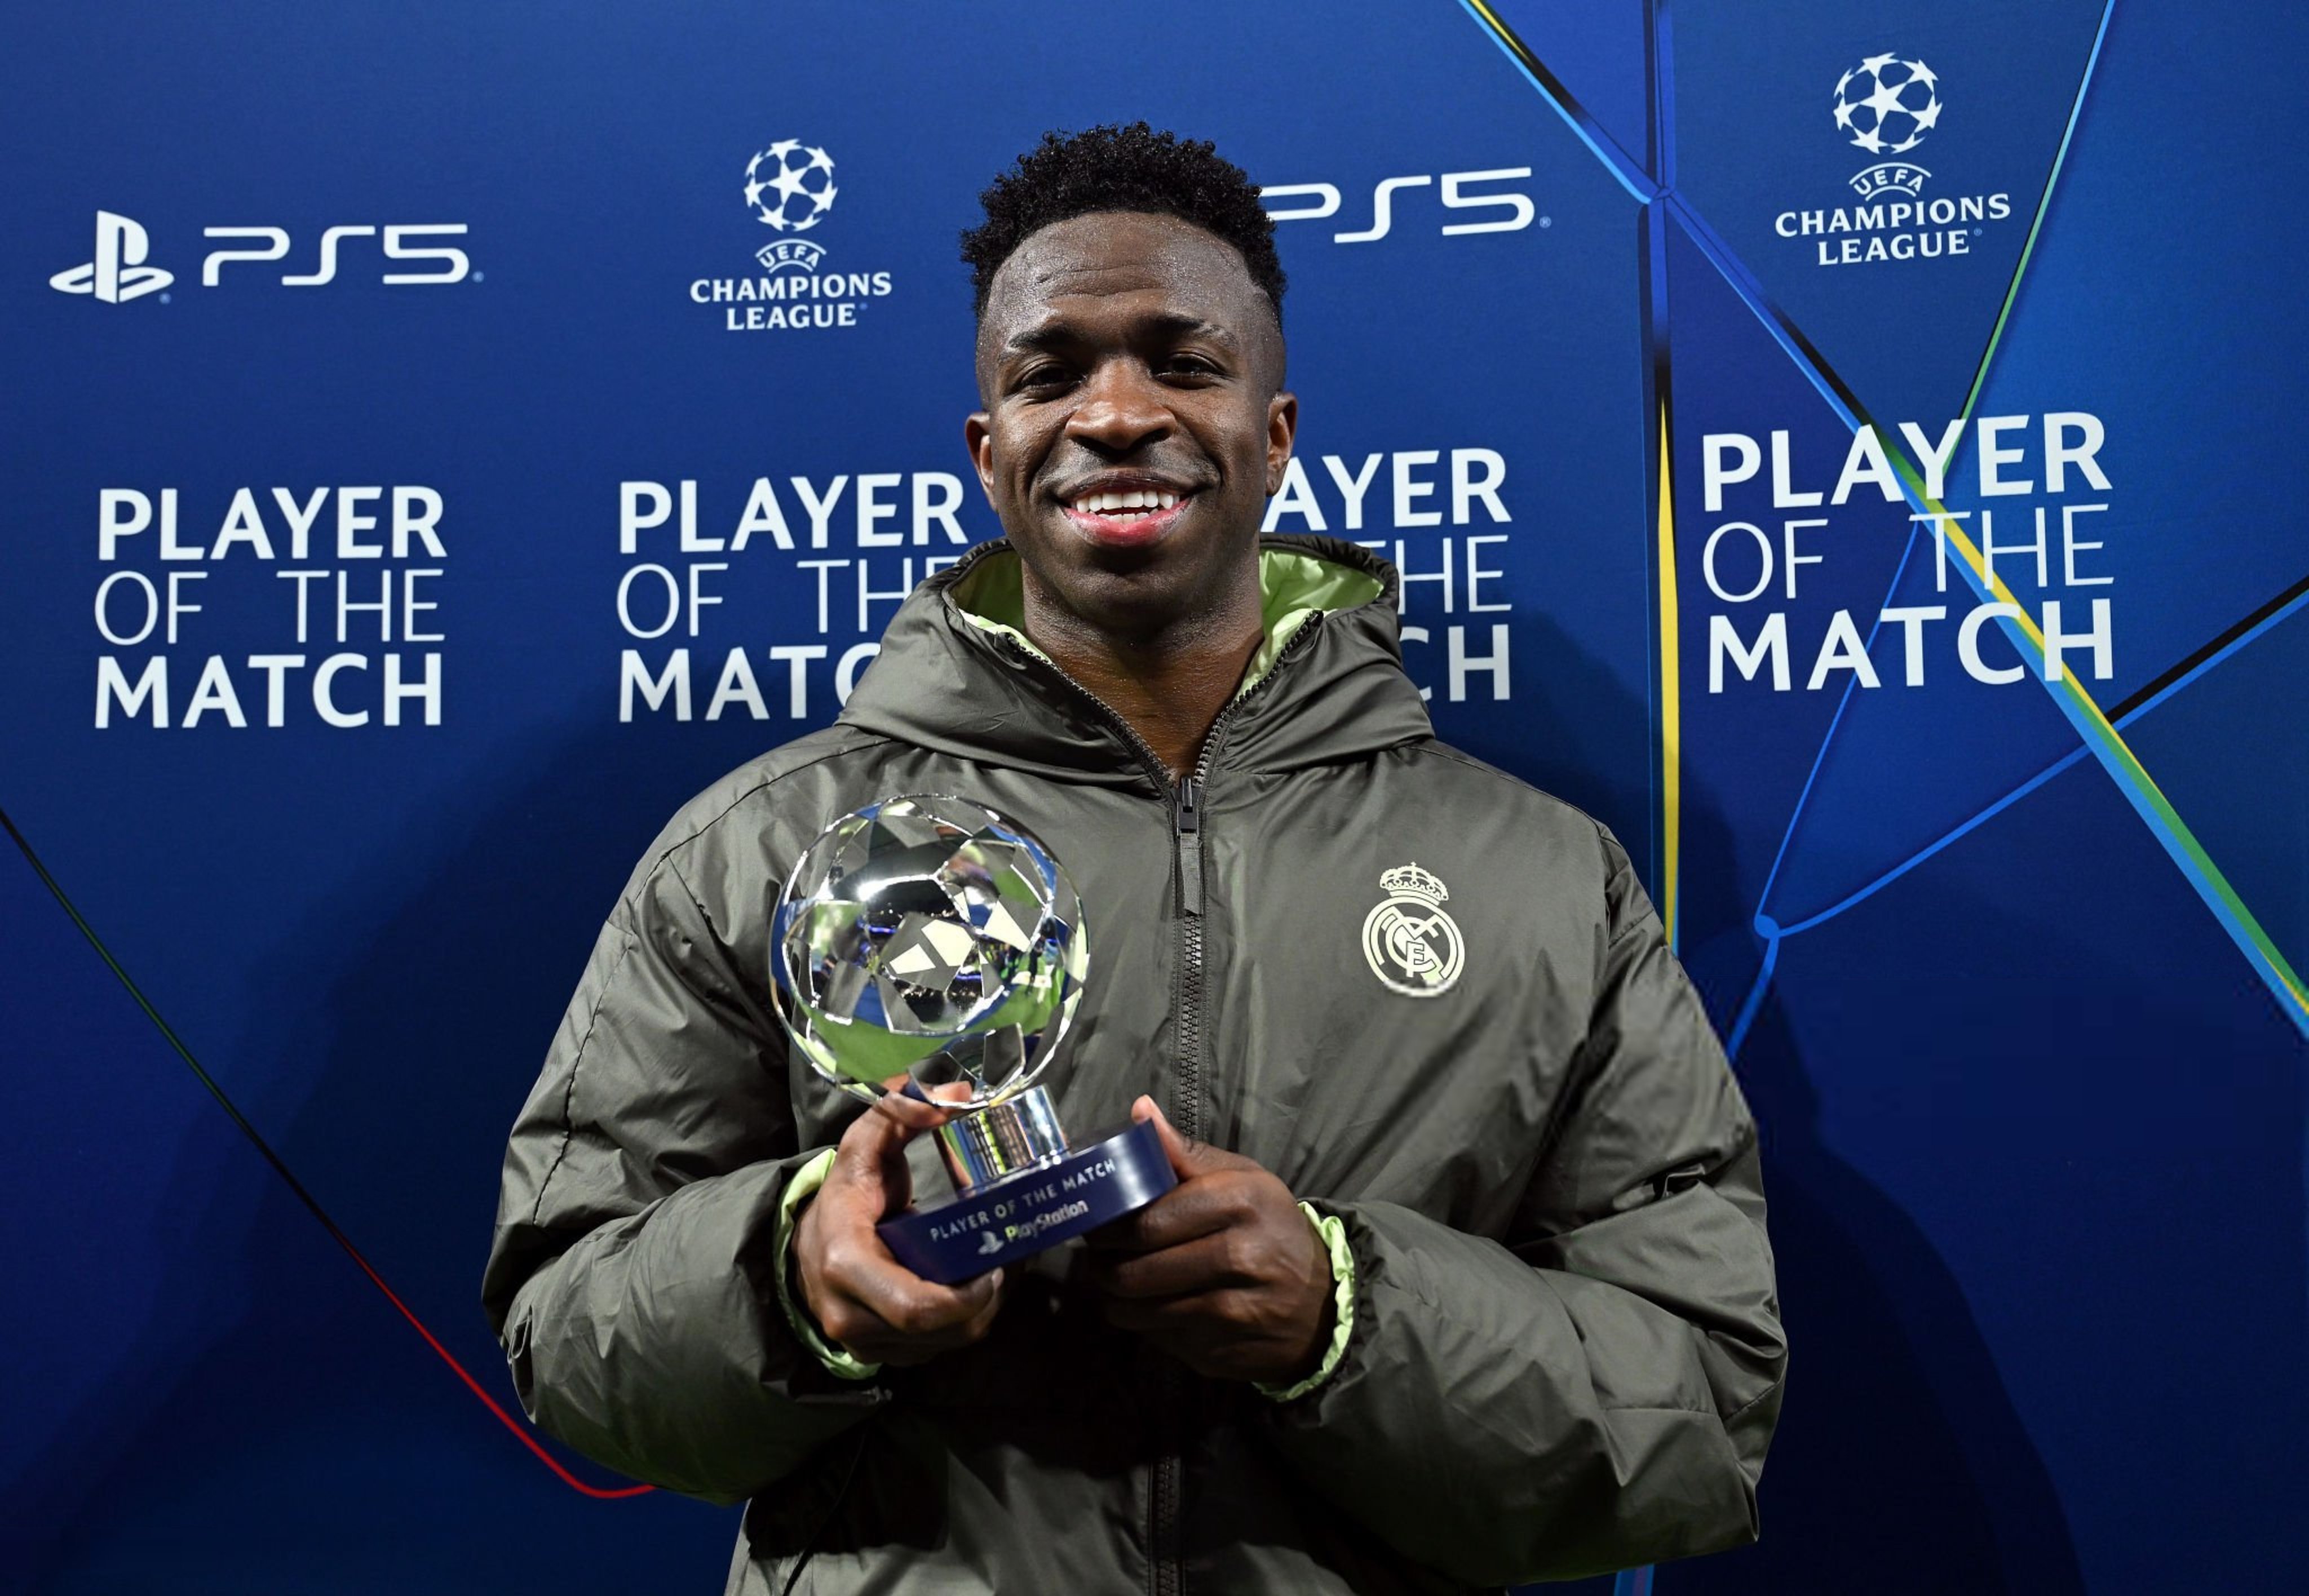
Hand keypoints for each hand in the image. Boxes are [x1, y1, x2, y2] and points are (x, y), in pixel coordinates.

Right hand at [793, 1077, 1004, 1365]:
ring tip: (989, 1274)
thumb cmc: (844, 1194)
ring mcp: (863, 1344)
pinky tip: (966, 1292)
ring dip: (976, 1314)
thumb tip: (958, 1096)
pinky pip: (933, 1351)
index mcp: (846, 1264)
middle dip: (982, 1303)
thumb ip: (902, 1111)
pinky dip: (958, 1326)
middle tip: (1001, 1266)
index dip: (966, 1297)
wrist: (803, 1245)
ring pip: (942, 1345)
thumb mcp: (865, 1144)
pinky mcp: (878, 1356)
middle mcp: (850, 1315)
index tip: (994, 1264)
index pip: (916, 1308)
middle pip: (938, 1331)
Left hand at [1081, 1096, 1331, 1384]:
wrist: (1324, 1304)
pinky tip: (1157, 1307)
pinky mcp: (1221, 1354)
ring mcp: (1232, 1313)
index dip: (1108, 1227)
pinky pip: (1159, 1338)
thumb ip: (1185, 1153)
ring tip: (1120, 1282)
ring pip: (1140, 1310)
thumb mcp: (1243, 1180)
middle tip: (1098, 1256)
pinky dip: (1148, 1324)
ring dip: (1118, 1298)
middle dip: (1103, 1265)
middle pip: (1136, 1270)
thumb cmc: (1271, 1229)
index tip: (1095, 1225)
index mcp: (1241, 1203)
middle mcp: (1240, 1257)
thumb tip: (1138, 1110)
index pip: (1147, 1221)